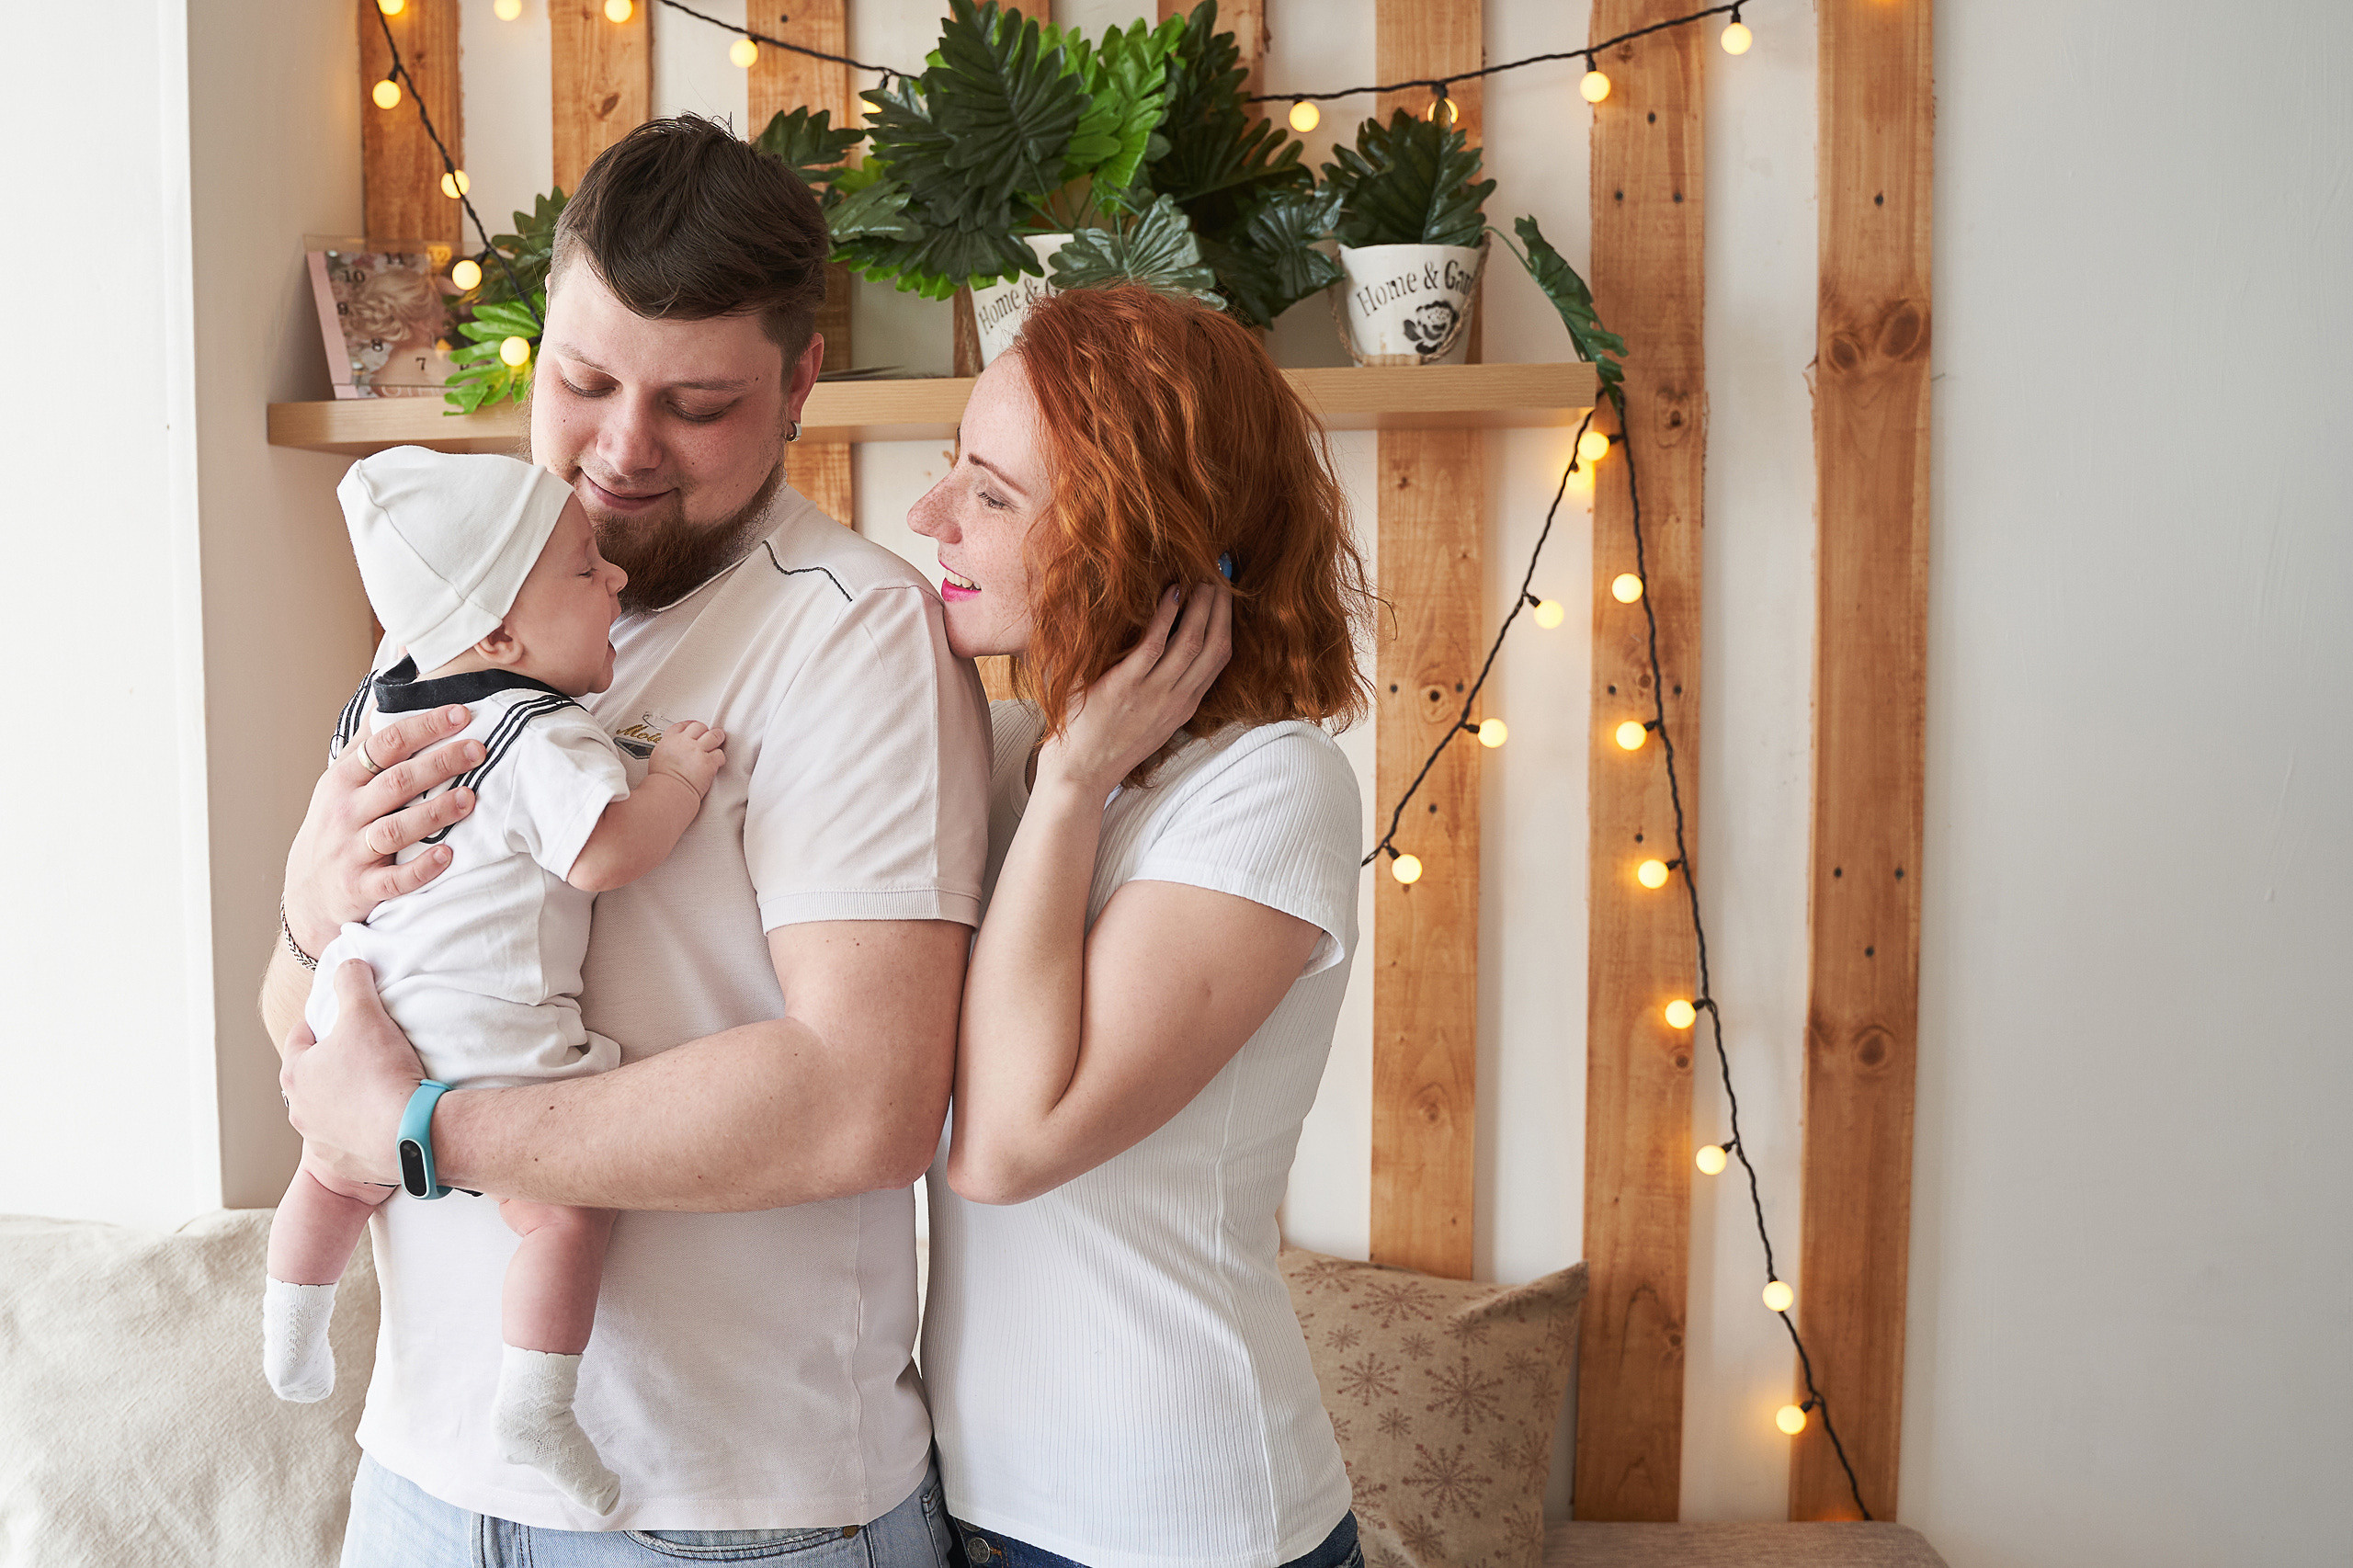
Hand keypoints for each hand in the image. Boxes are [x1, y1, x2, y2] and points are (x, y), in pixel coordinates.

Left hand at [280, 960, 426, 1187]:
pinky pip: (350, 1142)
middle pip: (313, 1078)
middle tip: (365, 1054)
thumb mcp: (365, 1012)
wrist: (410, 1132)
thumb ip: (352, 981)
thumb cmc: (381, 1072)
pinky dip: (363, 1130)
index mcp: (296, 1073)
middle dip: (333, 1065)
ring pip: (328, 1113)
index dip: (321, 1023)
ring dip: (346, 1102)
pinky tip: (388, 1119)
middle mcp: (299, 1110)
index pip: (301, 1037)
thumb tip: (349, 965)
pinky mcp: (344, 1165)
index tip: (343, 1020)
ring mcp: (319, 1142)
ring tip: (379, 1089)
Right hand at [282, 704, 484, 954]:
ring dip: (434, 813)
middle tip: (479, 749)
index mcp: (344, 781)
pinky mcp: (361, 888)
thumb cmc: (336, 826)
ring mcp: (351, 852)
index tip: (461, 714)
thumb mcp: (341, 782)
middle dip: (439, 763)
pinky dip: (421, 868)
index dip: (423, 727)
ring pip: (395, 829)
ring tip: (470, 798)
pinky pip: (394, 879)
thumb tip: (388, 691)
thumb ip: (368, 741)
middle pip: (396, 782)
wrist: (308, 894)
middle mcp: (345, 813)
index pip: (385, 745)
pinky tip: (448, 855)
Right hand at [647, 720, 726, 801]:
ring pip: (714, 736)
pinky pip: (720, 754)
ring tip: (719, 741)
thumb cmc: (662, 781)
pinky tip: (717, 762)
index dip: (690, 726)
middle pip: (699, 727)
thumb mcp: (657, 758)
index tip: (694, 729)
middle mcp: (684, 742)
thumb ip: (668, 751)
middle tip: (709, 736)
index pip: (682, 726)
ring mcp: (698, 751)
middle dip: (705, 731)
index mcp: (670, 740)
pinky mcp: (709, 762)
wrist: (668, 791)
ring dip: (718, 738)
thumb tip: (673, 753)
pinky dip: (720, 758)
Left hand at [1037, 582, 1231, 797]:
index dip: (1227, 621)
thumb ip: (1162, 689)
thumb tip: (1164, 649)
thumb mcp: (1149, 719)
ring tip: (1199, 575)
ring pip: (1191, 641)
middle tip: (1218, 573)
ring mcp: (1153, 693)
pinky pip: (1153, 645)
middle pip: (1214, 644)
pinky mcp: (1125, 687)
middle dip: (1221, 605)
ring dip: (1199, 604)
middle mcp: (1176, 699)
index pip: (1219, 657)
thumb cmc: (1107, 743)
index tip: (1226, 593)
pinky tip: (1169, 592)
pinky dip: (1165, 615)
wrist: (1081, 774)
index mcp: (1184, 705)